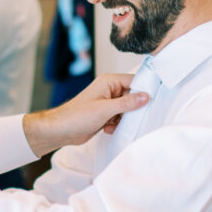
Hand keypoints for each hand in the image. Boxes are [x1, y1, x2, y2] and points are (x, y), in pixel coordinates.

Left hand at [22, 74, 148, 156]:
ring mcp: (107, 102)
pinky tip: (107, 128)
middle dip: (131, 110)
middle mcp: (109, 89)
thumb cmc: (77, 116)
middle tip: (127, 117)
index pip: (134, 81)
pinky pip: (120, 118)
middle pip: (132, 97)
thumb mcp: (106, 109)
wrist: (61, 130)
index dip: (143, 91)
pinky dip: (116, 124)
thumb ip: (127, 103)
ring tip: (111, 123)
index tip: (151, 102)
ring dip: (123, 120)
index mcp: (109, 81)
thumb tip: (146, 96)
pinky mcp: (105, 114)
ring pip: (127, 110)